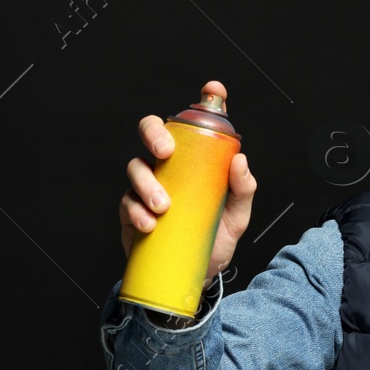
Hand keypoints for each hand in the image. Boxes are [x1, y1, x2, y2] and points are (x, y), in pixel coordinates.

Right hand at [118, 79, 256, 288]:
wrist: (195, 279)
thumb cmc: (214, 241)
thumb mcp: (236, 218)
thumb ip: (243, 191)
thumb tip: (240, 161)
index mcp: (194, 162)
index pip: (196, 125)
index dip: (205, 101)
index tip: (214, 90)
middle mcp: (168, 168)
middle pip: (151, 133)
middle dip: (154, 133)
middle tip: (165, 151)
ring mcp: (147, 188)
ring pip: (136, 168)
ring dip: (147, 183)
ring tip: (164, 207)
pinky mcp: (131, 213)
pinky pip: (127, 203)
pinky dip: (136, 211)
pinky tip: (150, 224)